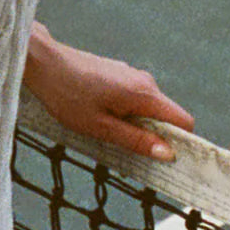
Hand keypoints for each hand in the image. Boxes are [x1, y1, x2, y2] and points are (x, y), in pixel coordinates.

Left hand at [24, 25, 194, 161]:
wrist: (47, 65)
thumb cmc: (69, 98)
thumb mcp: (101, 128)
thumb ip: (135, 140)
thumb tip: (167, 153)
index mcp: (145, 94)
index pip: (182, 120)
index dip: (180, 143)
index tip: (168, 163)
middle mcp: (145, 82)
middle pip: (165, 117)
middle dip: (154, 140)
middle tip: (129, 160)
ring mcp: (133, 78)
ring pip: (146, 111)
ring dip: (135, 130)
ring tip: (107, 140)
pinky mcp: (120, 77)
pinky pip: (133, 102)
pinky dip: (125, 118)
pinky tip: (100, 124)